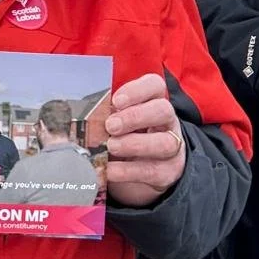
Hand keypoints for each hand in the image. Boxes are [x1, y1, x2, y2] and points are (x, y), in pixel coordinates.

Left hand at [102, 73, 186, 207]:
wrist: (145, 169)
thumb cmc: (126, 135)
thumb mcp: (118, 120)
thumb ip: (107, 114)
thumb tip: (85, 116)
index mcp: (154, 101)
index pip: (155, 85)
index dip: (137, 90)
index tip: (116, 101)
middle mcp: (167, 121)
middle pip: (163, 110)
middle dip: (135, 117)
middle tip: (111, 125)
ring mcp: (172, 147)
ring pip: (164, 143)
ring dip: (134, 144)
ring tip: (111, 146)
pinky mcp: (168, 172)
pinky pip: (151, 171)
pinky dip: (127, 171)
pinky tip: (110, 170)